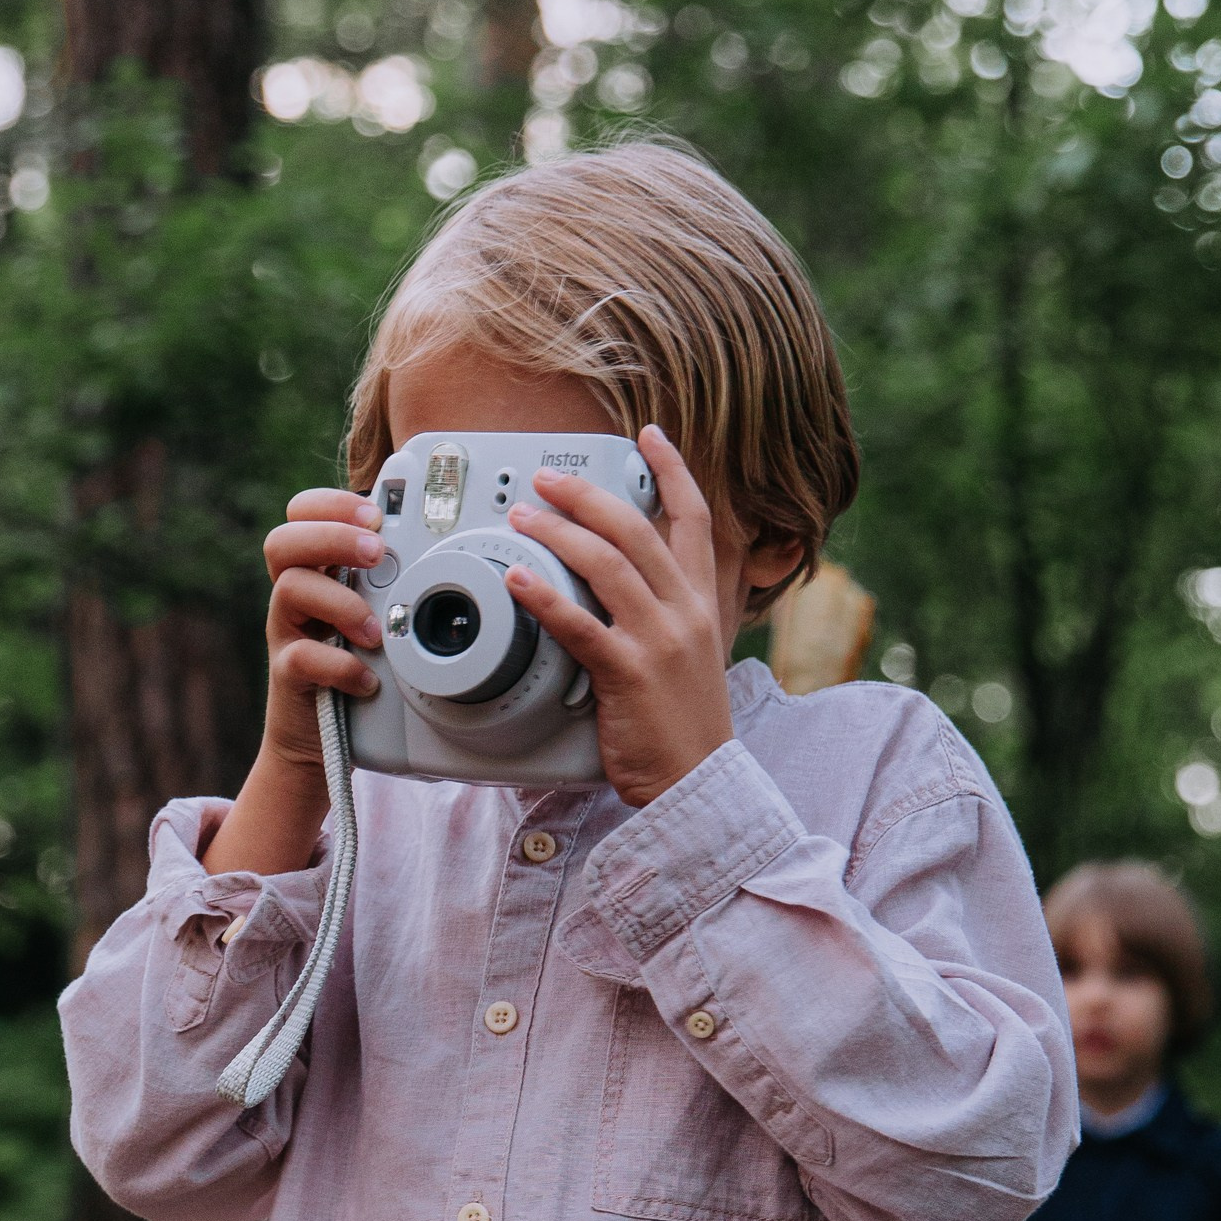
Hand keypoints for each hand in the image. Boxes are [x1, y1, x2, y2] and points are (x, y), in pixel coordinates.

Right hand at [204, 490, 384, 876]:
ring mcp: (286, 632)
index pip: (302, 513)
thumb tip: (443, 550)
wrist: (320, 738)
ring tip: (377, 630)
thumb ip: (393, 583)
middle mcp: (294, 594)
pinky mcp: (287, 674)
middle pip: (284, 541)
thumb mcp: (379, 616)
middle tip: (375, 552)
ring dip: (342, 603)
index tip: (374, 513)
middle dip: (333, 537)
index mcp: (317, 569)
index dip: (331, 504)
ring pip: (289, 589)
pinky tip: (368, 679)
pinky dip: (340, 666)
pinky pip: (301, 657)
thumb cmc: (356, 666)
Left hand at [501, 423, 735, 808]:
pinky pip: (579, 623)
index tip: (651, 436)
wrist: (698, 784)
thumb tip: (633, 587)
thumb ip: (667, 616)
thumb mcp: (691, 658)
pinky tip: (518, 579)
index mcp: (702, 603)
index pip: (695, 519)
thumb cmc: (685, 728)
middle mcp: (685, 612)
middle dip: (587, 496)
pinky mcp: (626, 674)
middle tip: (546, 482)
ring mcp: (658, 640)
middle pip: (636, 530)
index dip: (673, 470)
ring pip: (605, 565)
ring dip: (558, 533)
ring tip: (522, 518)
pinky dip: (545, 596)